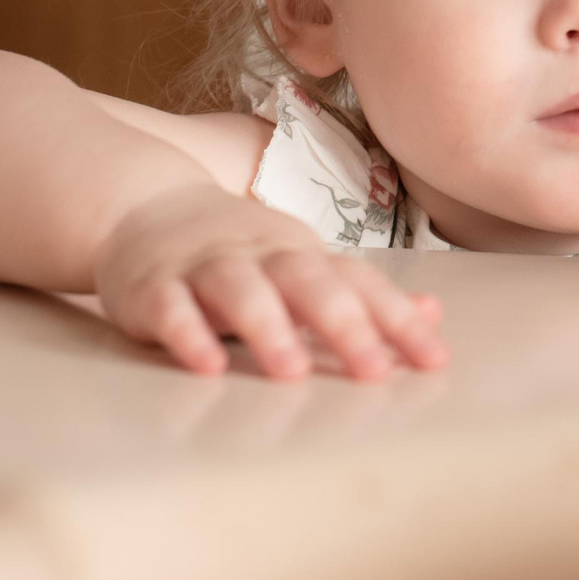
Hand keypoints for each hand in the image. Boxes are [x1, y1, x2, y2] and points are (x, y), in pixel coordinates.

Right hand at [93, 183, 446, 380]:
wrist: (144, 206)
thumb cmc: (240, 250)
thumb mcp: (304, 264)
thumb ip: (362, 294)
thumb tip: (432, 315)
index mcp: (303, 255)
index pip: (360, 283)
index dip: (397, 320)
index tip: (434, 361)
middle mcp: (261, 255)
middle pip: (307, 282)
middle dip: (344, 324)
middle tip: (372, 372)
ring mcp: (205, 267)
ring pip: (241, 290)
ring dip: (268, 328)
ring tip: (291, 373)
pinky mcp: (153, 287)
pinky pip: (171, 309)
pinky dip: (188, 334)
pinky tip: (206, 365)